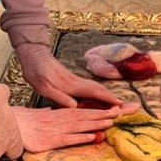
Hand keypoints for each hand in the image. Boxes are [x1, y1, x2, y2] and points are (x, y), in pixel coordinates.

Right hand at [12, 105, 120, 152]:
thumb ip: (48, 112)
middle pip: (86, 117)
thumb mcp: (39, 114)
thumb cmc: (23, 120)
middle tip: (120, 113)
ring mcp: (58, 130)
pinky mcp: (52, 140)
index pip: (82, 111)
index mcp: (60, 114)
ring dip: (96, 124)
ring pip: (81, 126)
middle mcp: (62, 120)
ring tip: (111, 122)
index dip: (98, 111)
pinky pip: (70, 139)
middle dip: (103, 115)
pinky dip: (82, 138)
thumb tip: (52, 110)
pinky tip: (93, 137)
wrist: (11, 124)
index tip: (112, 110)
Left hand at [16, 44, 131, 110]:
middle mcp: (77, 82)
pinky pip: (90, 88)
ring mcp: (75, 80)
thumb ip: (59, 97)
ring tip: (118, 104)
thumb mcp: (43, 87)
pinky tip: (99, 97)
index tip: (121, 106)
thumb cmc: (36, 71)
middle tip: (126, 106)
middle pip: (100, 90)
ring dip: (108, 95)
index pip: (95, 93)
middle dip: (113, 98)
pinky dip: (99, 93)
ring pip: (96, 88)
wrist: (33, 54)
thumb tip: (75, 107)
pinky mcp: (72, 80)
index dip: (108, 100)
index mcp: (71, 86)